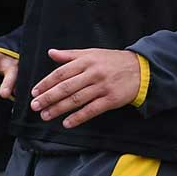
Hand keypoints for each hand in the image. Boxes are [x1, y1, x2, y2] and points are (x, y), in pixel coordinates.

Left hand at [29, 48, 143, 127]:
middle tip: (35, 106)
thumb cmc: (114, 61)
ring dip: (59, 109)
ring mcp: (102, 87)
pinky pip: (91, 110)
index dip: (46, 83)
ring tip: (46, 115)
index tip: (35, 92)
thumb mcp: (92, 53)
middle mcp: (93, 74)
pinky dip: (78, 117)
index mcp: (86, 61)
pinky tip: (67, 123)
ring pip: (76, 99)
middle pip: (66, 87)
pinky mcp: (111, 100)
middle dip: (48, 97)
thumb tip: (51, 53)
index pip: (61, 73)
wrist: (141, 70)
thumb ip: (70, 55)